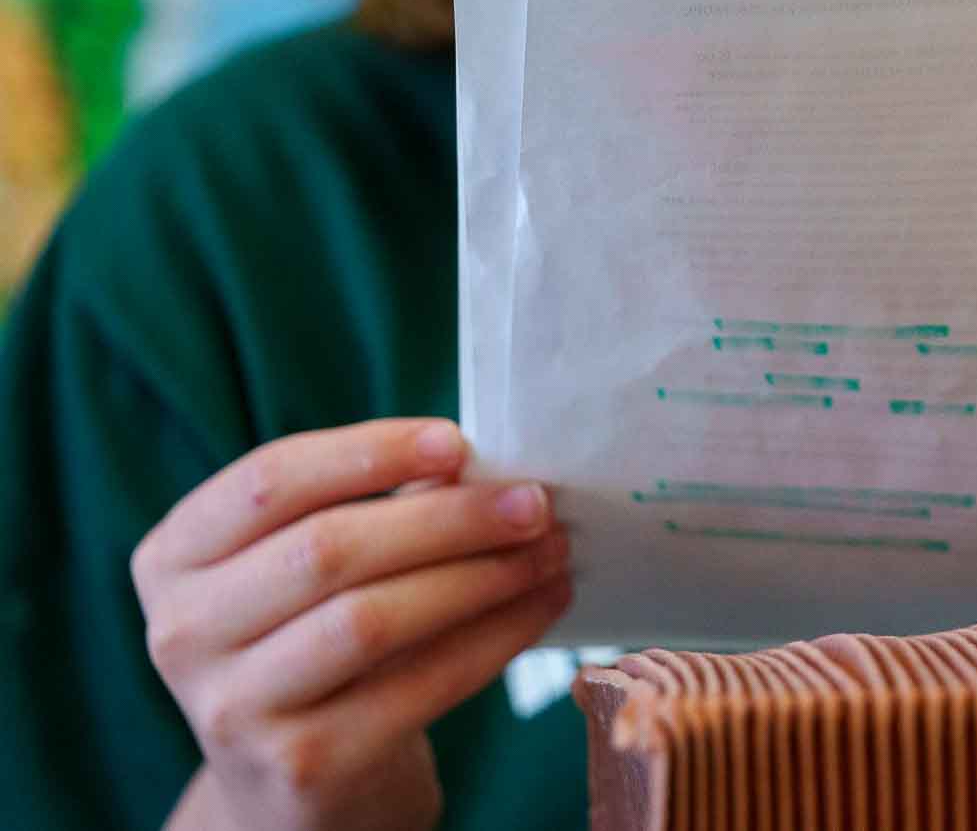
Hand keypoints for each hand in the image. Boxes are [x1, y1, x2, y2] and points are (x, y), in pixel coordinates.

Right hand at [130, 418, 573, 830]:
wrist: (297, 787)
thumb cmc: (317, 643)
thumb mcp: (313, 573)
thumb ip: (378, 509)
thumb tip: (490, 466)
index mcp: (173, 559)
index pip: (268, 480)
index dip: (369, 452)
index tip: (459, 442)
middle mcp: (182, 633)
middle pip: (328, 549)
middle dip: (448, 518)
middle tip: (534, 502)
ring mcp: (234, 708)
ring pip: (372, 619)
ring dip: (480, 577)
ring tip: (550, 551)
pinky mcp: (301, 766)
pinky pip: (417, 686)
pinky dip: (494, 638)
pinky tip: (542, 606)